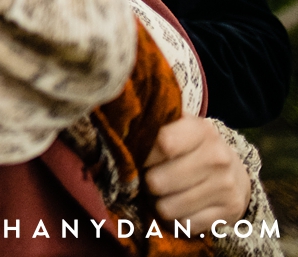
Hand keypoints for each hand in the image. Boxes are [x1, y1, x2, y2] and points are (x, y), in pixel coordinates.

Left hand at [145, 117, 249, 234]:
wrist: (235, 174)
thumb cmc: (193, 149)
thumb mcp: (179, 130)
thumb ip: (154, 129)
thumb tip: (118, 136)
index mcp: (201, 130)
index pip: (162, 143)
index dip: (143, 155)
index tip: (138, 158)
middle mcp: (217, 157)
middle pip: (157, 182)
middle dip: (148, 184)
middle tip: (152, 180)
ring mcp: (225, 186)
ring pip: (167, 208)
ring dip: (160, 204)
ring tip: (166, 194)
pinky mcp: (229, 212)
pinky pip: (185, 225)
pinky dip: (178, 221)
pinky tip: (182, 208)